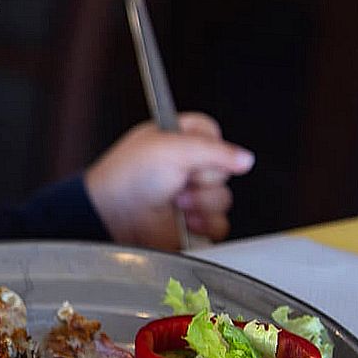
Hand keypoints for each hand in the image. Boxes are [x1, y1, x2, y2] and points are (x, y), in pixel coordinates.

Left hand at [82, 113, 253, 249]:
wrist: (111, 217)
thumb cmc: (127, 178)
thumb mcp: (172, 148)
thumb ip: (215, 150)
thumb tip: (245, 158)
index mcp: (177, 139)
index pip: (213, 132)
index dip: (211, 144)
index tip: (194, 152)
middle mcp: (184, 167)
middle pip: (224, 169)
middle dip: (204, 178)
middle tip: (179, 180)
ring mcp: (189, 196)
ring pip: (224, 198)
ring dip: (202, 203)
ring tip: (177, 202)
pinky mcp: (191, 223)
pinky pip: (219, 224)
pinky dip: (205, 224)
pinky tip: (185, 221)